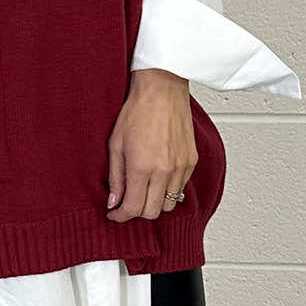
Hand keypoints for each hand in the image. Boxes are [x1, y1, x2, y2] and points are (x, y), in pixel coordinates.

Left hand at [106, 69, 196, 221]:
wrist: (162, 90)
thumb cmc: (138, 111)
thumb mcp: (115, 144)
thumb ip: (115, 177)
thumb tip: (113, 201)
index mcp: (142, 167)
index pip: (133, 208)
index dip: (121, 216)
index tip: (114, 214)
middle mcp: (164, 171)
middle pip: (152, 212)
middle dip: (137, 212)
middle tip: (127, 203)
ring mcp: (181, 167)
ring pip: (169, 204)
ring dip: (154, 202)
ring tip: (143, 190)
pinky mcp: (191, 161)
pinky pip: (180, 189)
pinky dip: (168, 190)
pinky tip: (157, 178)